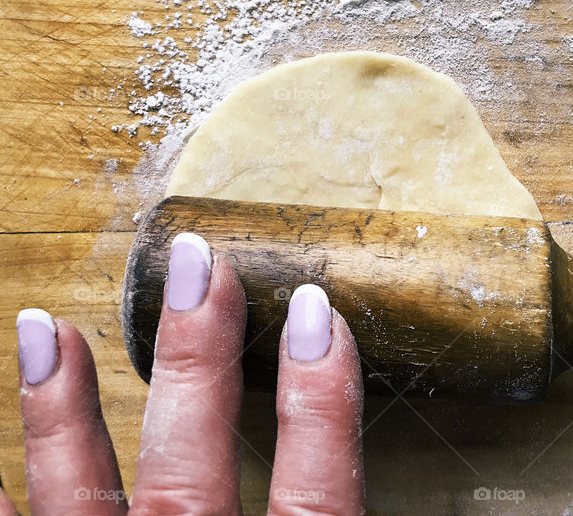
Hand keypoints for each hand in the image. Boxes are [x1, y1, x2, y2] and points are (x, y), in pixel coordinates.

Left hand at [2, 233, 364, 515]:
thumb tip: (348, 471)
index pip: (314, 500)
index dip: (321, 407)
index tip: (317, 314)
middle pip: (193, 468)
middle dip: (198, 360)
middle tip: (202, 269)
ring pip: (82, 502)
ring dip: (62, 416)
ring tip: (49, 331)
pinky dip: (0, 499)